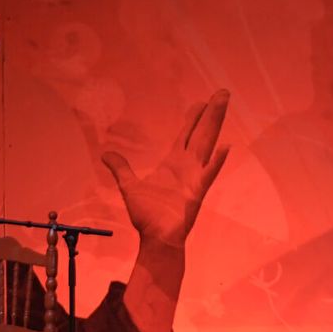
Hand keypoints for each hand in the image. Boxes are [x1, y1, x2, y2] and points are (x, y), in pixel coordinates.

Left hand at [103, 89, 230, 248]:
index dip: (194, 117)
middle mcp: (188, 165)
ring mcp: (195, 176)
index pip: (187, 134)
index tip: (202, 102)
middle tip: (222, 92)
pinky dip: (217, 161)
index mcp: (174, 163)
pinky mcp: (197, 191)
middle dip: (212, 112)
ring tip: (224, 104)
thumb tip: (106, 154)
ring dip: (216, 123)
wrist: (156, 238)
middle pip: (202, 132)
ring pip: (208, 144)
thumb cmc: (148, 215)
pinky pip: (209, 173)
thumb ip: (121, 168)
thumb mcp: (129, 186)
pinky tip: (226, 147)